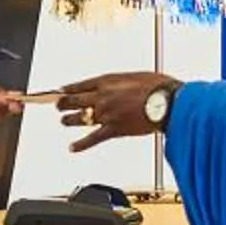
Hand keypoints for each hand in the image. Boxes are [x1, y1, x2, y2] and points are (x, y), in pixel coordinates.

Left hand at [56, 73, 177, 152]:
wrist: (166, 102)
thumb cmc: (157, 87)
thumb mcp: (135, 77)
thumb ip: (122, 83)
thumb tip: (120, 87)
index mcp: (107, 81)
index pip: (81, 85)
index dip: (69, 88)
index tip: (62, 90)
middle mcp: (102, 97)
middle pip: (76, 101)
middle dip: (64, 103)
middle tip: (59, 105)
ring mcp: (106, 114)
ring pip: (80, 118)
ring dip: (69, 120)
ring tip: (64, 121)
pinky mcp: (113, 129)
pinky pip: (92, 138)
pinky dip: (81, 145)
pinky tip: (73, 147)